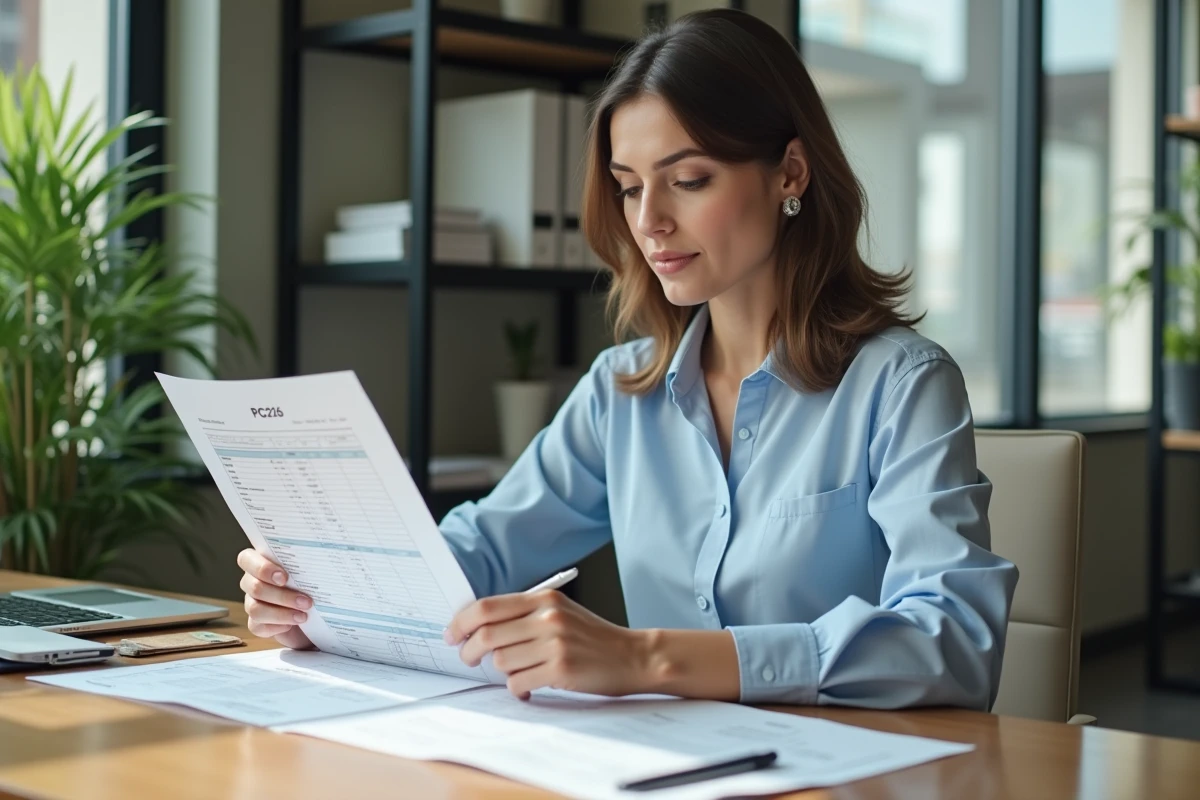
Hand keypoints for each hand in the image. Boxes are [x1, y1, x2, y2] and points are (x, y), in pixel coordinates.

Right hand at [237, 548, 314, 650]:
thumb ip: (308, 564)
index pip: (246, 559)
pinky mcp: (256, 623)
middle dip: (281, 595)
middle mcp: (252, 582)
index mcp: (261, 562)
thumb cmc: (312, 587)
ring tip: (303, 616)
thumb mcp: (312, 573)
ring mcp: (252, 603)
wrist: (316, 616)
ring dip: (281, 614)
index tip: (285, 577)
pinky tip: (291, 625)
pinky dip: (276, 626)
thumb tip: (318, 556)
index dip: (262, 568)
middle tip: (306, 601)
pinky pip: (257, 626)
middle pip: (253, 587)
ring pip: (255, 609)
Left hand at [444, 590, 649, 699]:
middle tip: (467, 658)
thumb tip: (478, 627)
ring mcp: (555, 644)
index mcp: (544, 599)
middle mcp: (548, 617)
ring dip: (503, 672)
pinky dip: (517, 689)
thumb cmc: (593, 638)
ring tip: (519, 672)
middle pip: (487, 635)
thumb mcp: (561, 613)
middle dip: (469, 650)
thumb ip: (525, 615)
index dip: (461, 622)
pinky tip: (529, 688)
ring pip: (501, 661)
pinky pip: (518, 683)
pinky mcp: (561, 670)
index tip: (452, 634)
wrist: (634, 656)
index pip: (487, 606)